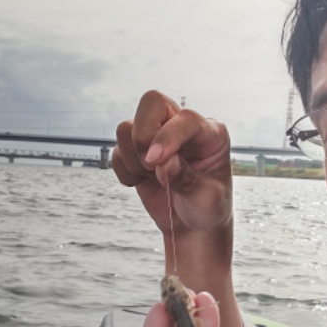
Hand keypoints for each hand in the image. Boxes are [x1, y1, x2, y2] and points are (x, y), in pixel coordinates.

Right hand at [112, 91, 232, 240]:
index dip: (168, 136)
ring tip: (153, 178)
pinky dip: (125, 171)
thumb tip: (163, 163)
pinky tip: (144, 182)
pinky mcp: (137, 151)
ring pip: (127, 127)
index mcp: (210, 132)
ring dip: (134, 158)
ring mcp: (157, 136)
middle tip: (151, 165)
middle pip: (151, 102)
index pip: (186, 118)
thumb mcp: (206, 197)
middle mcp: (182, 127)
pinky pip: (117, 152)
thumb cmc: (208, 207)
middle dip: (143, 135)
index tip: (156, 162)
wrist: (193, 224)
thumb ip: (186, 178)